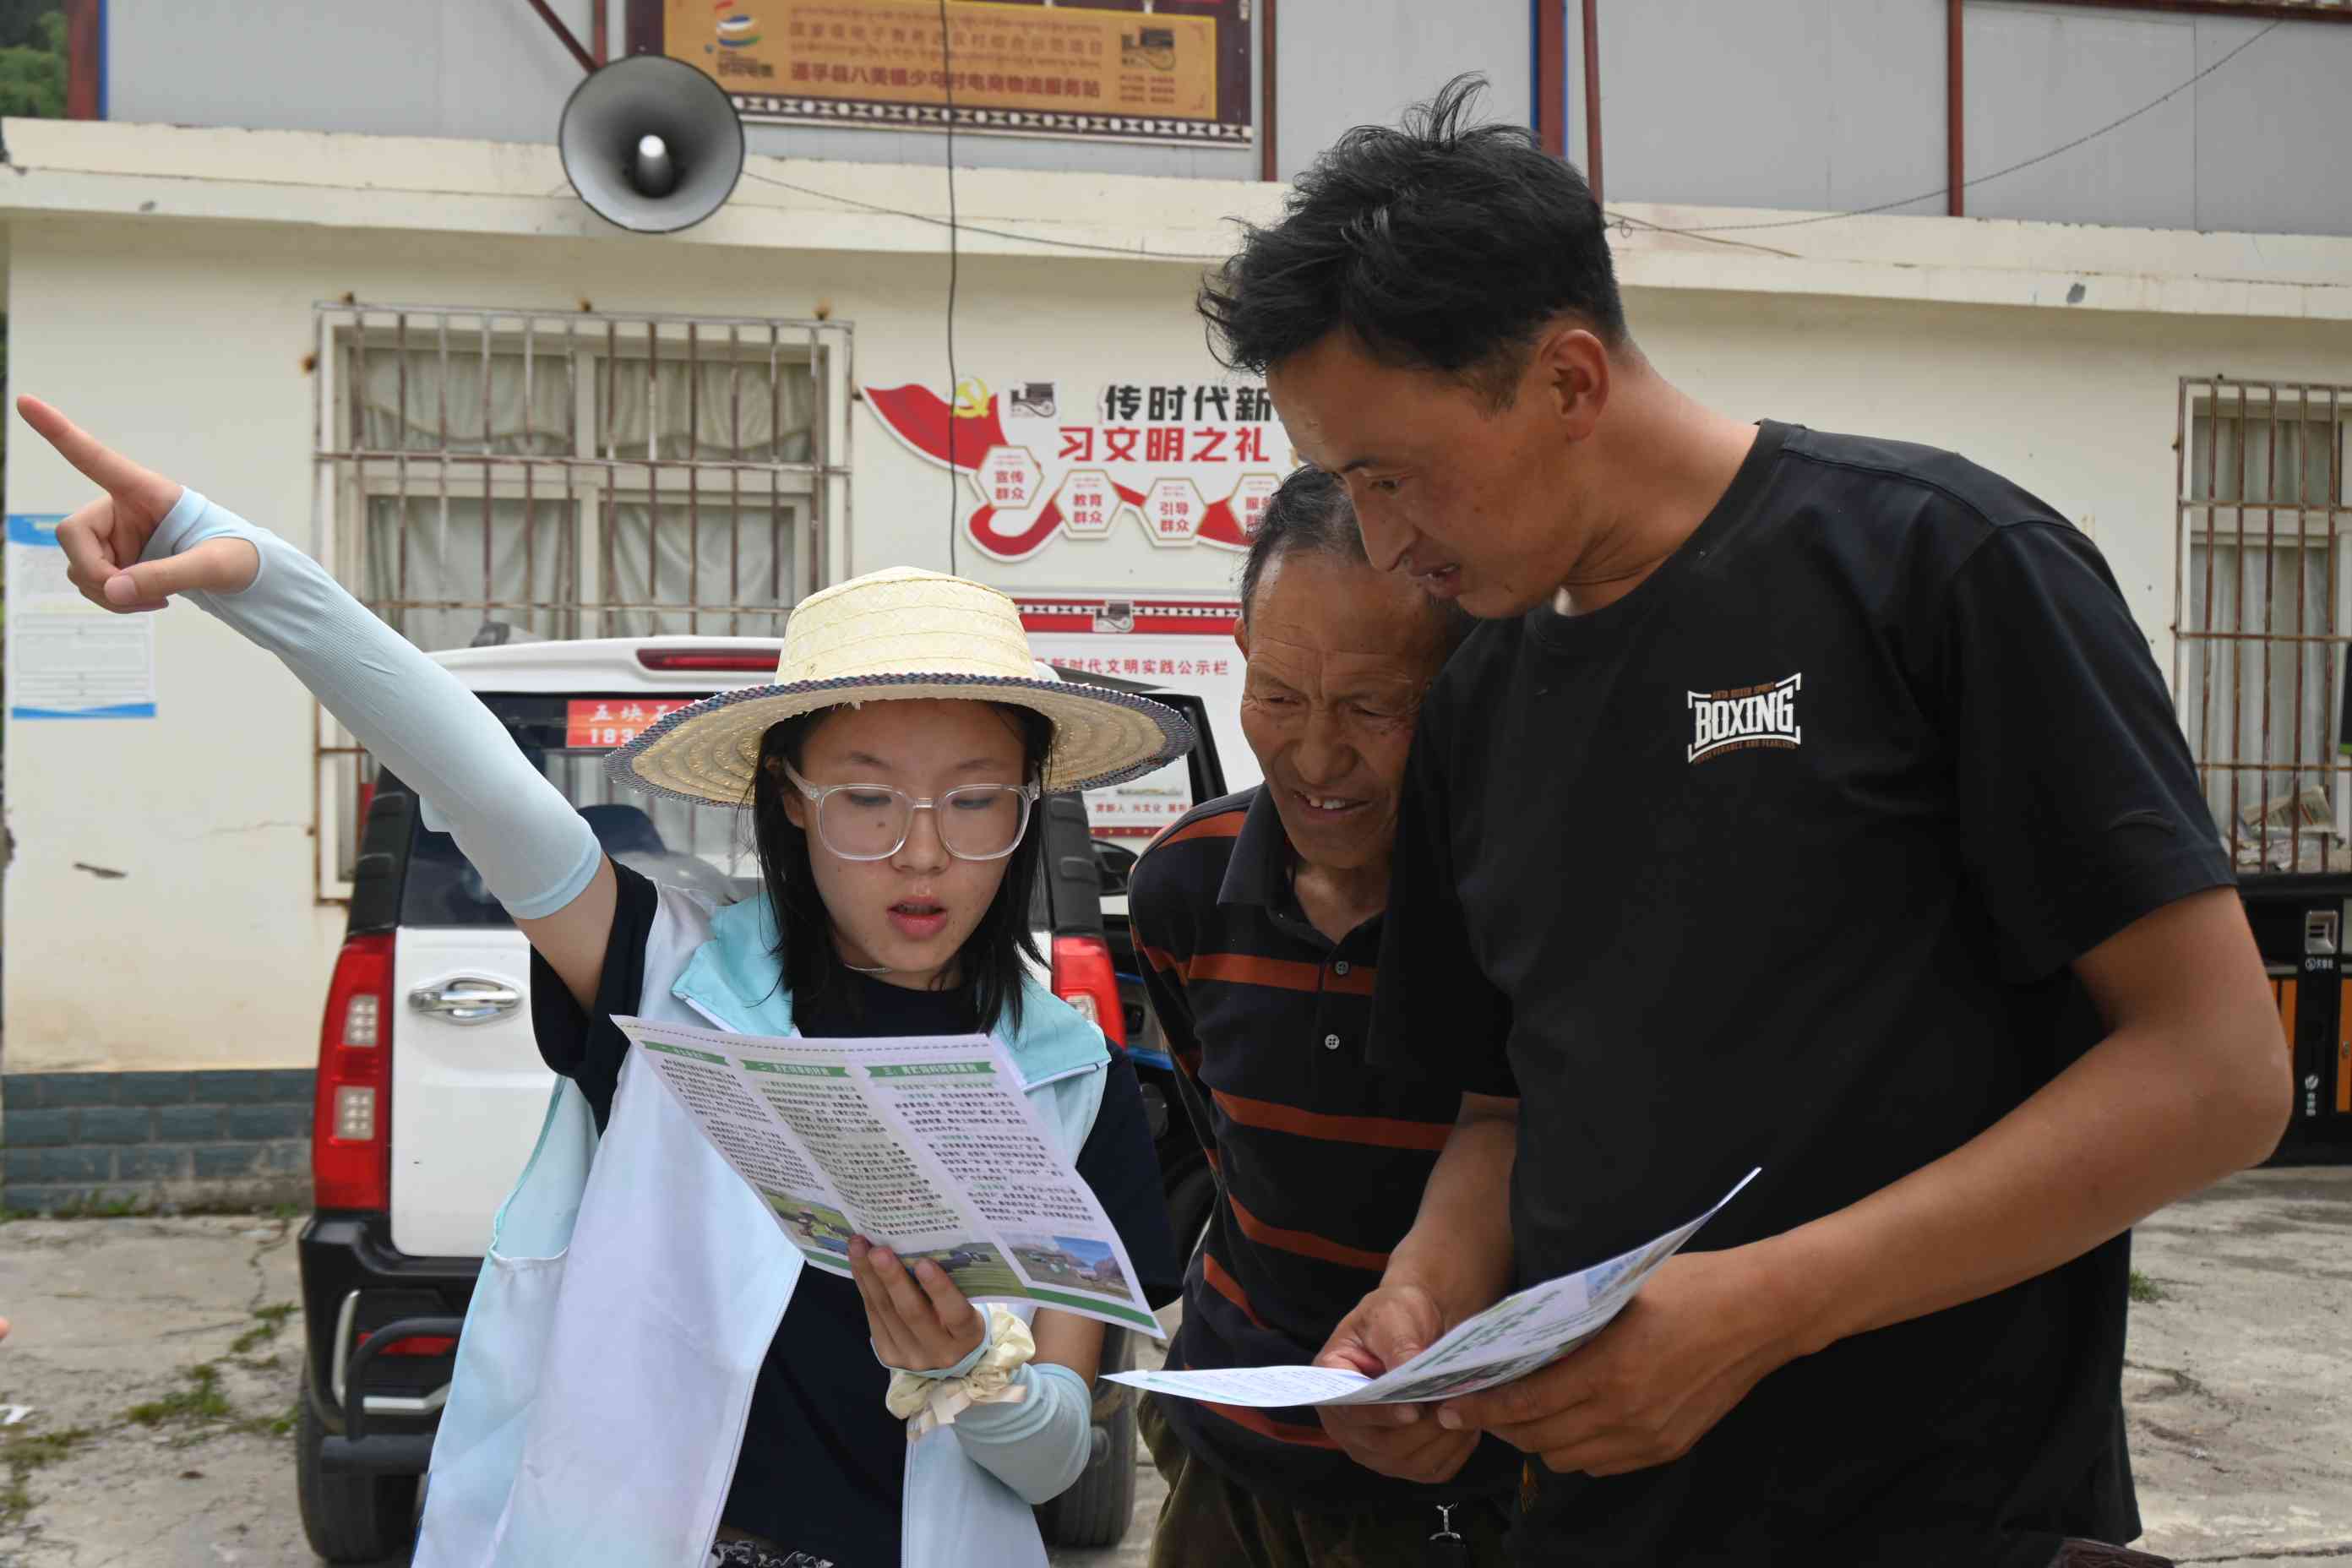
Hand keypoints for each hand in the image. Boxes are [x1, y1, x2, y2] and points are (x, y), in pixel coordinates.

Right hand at [15, 395, 254, 611]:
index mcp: (145, 491)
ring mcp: (115, 537)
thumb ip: (166, 576)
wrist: (244, 576)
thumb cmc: (236, 556)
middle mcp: (120, 509)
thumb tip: (113, 589)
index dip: (59, 433)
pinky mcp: (116, 561)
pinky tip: (147, 600)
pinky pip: (94, 584)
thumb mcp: (213, 566)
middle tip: (130, 593)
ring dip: (108, 593)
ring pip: (79, 566)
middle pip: (72, 534)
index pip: (95, 459)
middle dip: (95, 571)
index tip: (25, 401)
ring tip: (153, 599)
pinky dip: (114, 600)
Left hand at [848, 1236, 986, 1371]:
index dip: (939, 1289)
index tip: (924, 1263)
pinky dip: (864, 1286)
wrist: (947, 1353)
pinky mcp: (889, 1354)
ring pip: (886, 1312)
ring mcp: (911, 1356)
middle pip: (912, 1313)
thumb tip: (918, 1243)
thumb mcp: (966, 1302)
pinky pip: (873, 1316)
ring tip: (859, 1247)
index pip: (956, 1314)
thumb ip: (949, 1281)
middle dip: (893, 1279)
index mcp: (967, 1335)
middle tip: (878, 1251)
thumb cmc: (959, 1314)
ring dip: (869, 1276)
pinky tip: (858, 1263)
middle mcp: (940, 1351)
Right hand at [1311, 1282, 1480, 1484]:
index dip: (1381, 1414)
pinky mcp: (1405, 1461)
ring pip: (1410, 1462)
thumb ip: (1398, 1347)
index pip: (1350, 1410)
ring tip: (1465, 1406)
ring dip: (1442, 1438)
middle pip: (1382, 1444)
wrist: (1420, 1325)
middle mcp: (1347, 1424)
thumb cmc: (1397, 1315)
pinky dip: (1454, 1450)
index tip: (1413, 1410)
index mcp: (1332, 1384)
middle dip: (1422, 1427)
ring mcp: (1374, 1448)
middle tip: (1454, 1403)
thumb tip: (1410, 1377)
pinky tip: (1466, 1421)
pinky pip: (1432, 1469)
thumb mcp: (1392, 1317)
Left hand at [1435, 1248, 1812, 1477]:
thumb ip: (1563, 1322)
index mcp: (1606, 1368)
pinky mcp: (1666, 1448)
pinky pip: (1600, 1464)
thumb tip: (1509, 1337)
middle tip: (1478, 1405)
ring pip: (1565, 1459)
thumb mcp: (1613, 1291)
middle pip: (1537, 1438)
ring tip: (1524, 1413)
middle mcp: (1624, 1412)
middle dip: (1500, 1426)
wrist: (1758, 1313)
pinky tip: (1571, 1420)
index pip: (1523, 1403)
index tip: (1449, 1406)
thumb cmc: (1685, 1286)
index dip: (1480, 1409)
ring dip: (1537, 1439)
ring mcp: (1647, 1436)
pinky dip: (1575, 1448)